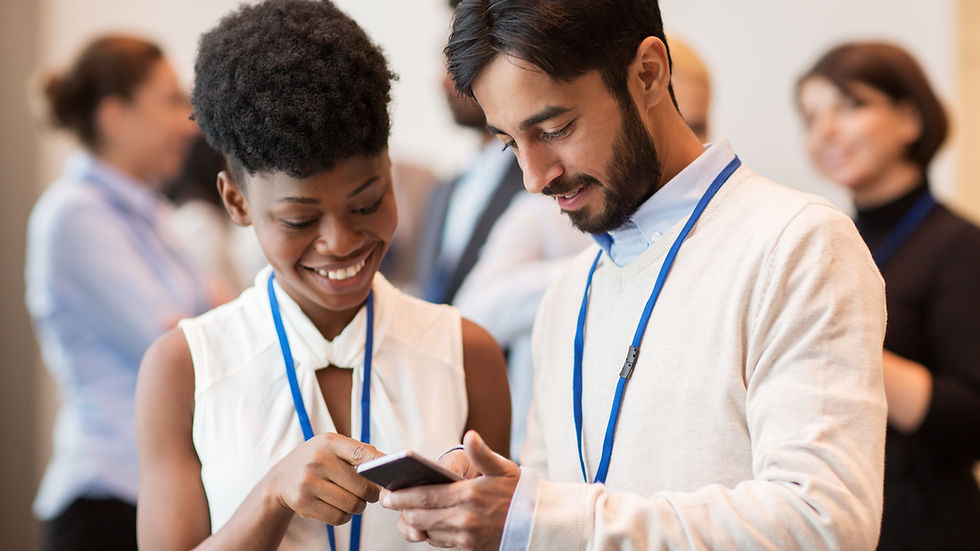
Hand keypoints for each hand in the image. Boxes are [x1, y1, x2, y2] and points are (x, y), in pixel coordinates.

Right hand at [265, 432, 383, 525]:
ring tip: (354, 500)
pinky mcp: (303, 503)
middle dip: (371, 494)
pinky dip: (345, 516)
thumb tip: (388, 464)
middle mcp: (317, 460)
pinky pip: (337, 517)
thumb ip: (359, 452)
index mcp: (329, 442)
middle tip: (370, 494)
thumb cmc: (317, 460)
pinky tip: (340, 507)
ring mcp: (308, 482)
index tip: (389, 475)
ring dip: (358, 506)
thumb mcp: (333, 446)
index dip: (379, 466)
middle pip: (362, 487)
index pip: (361, 454)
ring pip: (351, 505)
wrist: (281, 478)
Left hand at [383, 430, 520, 549]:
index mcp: (469, 495)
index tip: (387, 493)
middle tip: (389, 501)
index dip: (402, 496)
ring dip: (414, 522)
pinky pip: (441, 542)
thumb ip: (482, 453)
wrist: (538, 523)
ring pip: (428, 531)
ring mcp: (467, 536)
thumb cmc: (518, 491)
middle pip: (421, 516)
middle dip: (402, 509)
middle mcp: (465, 518)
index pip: (426, 496)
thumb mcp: (503, 467)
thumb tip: (470, 435)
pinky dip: (431, 533)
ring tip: (405, 511)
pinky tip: (427, 523)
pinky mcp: (470, 548)